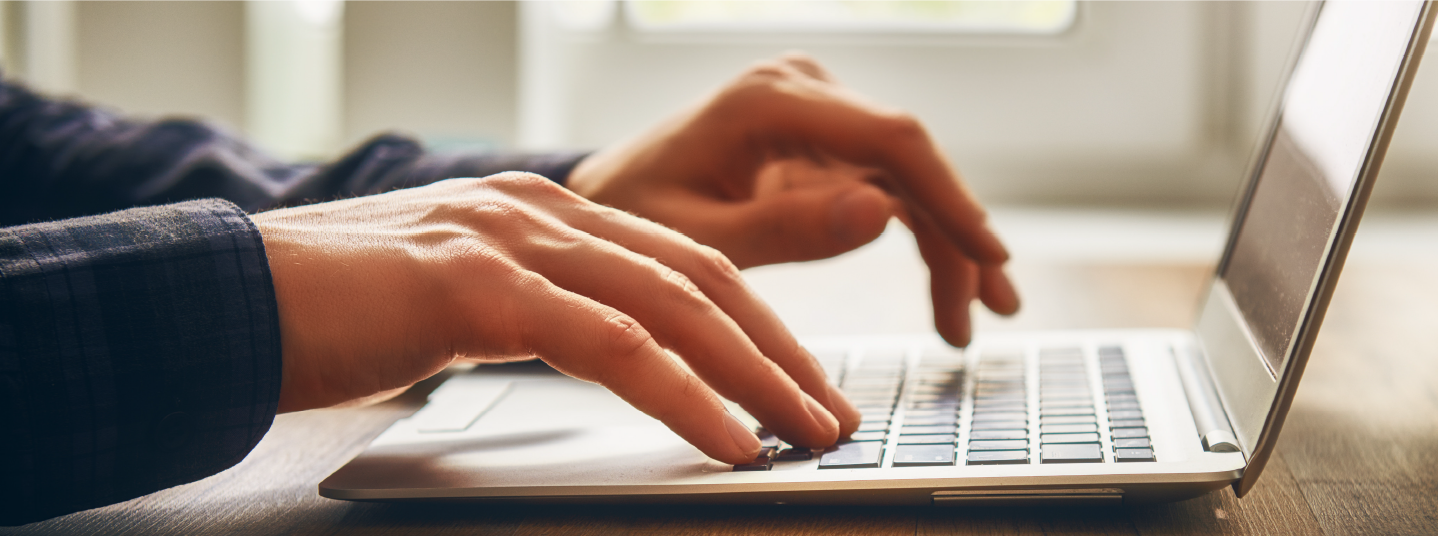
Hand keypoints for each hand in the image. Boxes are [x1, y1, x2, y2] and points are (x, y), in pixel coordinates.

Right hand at [252, 173, 858, 463]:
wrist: (217, 300)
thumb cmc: (330, 316)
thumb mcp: (455, 304)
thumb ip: (534, 313)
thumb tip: (608, 360)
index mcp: (543, 212)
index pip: (684, 263)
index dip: (758, 325)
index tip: (805, 382)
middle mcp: (541, 211)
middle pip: (702, 278)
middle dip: (781, 352)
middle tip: (834, 414)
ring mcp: (512, 240)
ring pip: (674, 305)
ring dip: (757, 377)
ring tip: (808, 433)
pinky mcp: (478, 287)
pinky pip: (612, 343)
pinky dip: (684, 394)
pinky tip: (728, 438)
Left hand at [566, 52, 1019, 346]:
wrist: (603, 199)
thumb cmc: (632, 218)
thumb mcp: (697, 241)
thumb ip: (785, 230)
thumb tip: (882, 215)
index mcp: (768, 102)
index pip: (891, 139)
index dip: (950, 198)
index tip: (988, 255)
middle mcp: (804, 90)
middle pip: (911, 160)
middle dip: (957, 237)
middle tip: (986, 313)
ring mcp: (818, 112)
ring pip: (910, 178)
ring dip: (947, 246)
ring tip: (965, 323)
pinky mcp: (824, 140)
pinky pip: (890, 187)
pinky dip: (919, 238)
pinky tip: (946, 293)